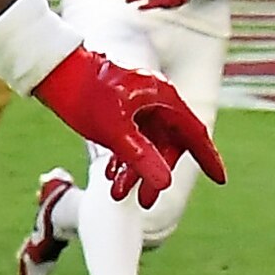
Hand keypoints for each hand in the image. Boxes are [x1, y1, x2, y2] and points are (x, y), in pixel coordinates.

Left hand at [31, 48, 226, 205]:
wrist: (54, 72)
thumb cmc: (86, 96)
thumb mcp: (114, 131)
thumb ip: (140, 157)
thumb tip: (165, 185)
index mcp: (165, 99)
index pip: (194, 133)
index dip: (208, 157)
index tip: (220, 180)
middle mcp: (157, 101)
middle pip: (169, 144)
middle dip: (156, 174)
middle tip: (143, 202)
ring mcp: (139, 105)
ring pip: (148, 145)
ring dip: (135, 170)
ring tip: (116, 194)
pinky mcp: (121, 110)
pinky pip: (132, 139)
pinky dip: (124, 158)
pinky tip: (111, 176)